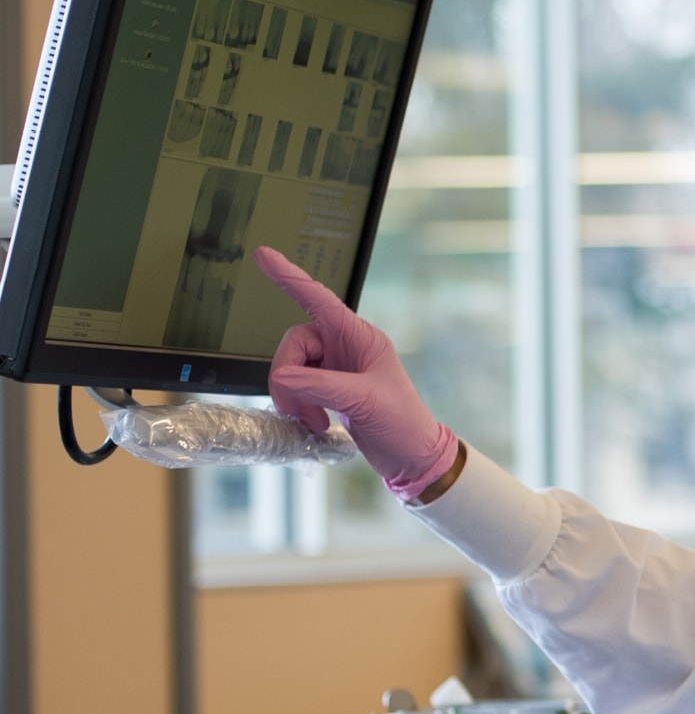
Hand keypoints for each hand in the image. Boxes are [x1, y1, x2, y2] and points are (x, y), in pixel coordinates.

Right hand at [253, 246, 457, 499]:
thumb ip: (321, 387)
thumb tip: (281, 379)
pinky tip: (314, 424)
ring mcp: (335, 368)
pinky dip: (298, 405)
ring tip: (312, 421)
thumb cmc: (403, 424)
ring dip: (293, 396)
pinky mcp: (328, 390)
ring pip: (291, 368)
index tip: (263, 255)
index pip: (319, 299)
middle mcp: (346, 347)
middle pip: (294, 344)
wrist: (412, 458)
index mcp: (360, 337)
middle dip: (287, 376)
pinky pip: (297, 387)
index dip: (289, 277)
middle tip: (295, 408)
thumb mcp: (365, 401)